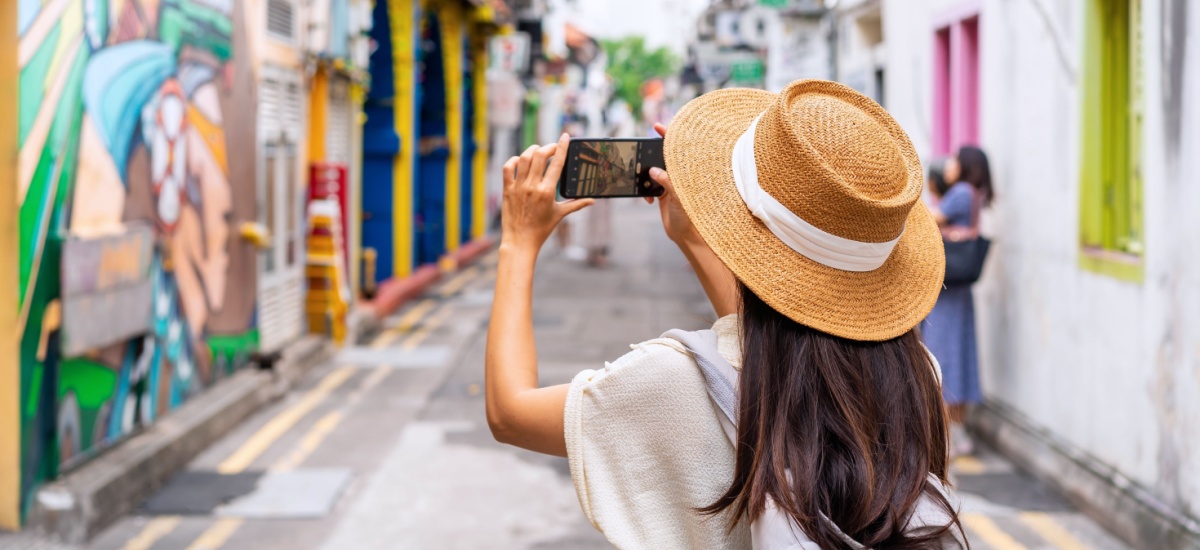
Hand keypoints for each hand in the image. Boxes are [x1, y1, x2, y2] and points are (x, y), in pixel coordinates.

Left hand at [501, 134, 593, 253]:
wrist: (520, 241)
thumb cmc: (541, 229)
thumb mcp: (560, 215)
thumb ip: (577, 204)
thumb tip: (593, 200)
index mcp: (547, 191)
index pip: (556, 163)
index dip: (561, 146)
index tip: (565, 136)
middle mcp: (532, 186)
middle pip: (539, 155)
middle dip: (548, 147)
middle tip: (552, 147)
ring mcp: (518, 187)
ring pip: (524, 158)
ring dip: (532, 150)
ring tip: (538, 150)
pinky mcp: (507, 189)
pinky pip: (508, 168)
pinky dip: (514, 160)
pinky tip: (520, 160)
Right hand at [645, 123, 701, 244]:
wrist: (686, 235)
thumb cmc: (690, 215)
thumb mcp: (679, 197)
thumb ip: (667, 182)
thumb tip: (654, 171)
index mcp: (686, 173)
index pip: (678, 151)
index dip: (668, 137)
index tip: (657, 127)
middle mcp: (678, 176)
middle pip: (663, 158)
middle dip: (651, 156)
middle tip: (640, 153)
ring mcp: (670, 184)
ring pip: (654, 172)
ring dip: (646, 177)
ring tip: (645, 184)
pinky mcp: (662, 194)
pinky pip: (649, 186)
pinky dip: (645, 191)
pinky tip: (649, 200)